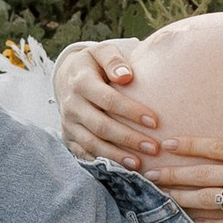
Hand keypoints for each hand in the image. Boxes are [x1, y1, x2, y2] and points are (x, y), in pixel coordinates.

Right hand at [54, 38, 157, 164]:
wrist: (68, 76)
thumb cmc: (94, 64)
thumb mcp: (102, 52)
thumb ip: (114, 60)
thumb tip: (126, 76)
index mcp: (81, 82)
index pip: (107, 99)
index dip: (131, 111)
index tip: (155, 122)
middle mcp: (71, 105)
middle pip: (101, 126)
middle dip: (128, 139)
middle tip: (154, 148)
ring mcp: (68, 123)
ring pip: (92, 144)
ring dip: (116, 155)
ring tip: (139, 164)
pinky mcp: (68, 137)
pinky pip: (84, 154)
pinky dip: (102, 162)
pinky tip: (121, 169)